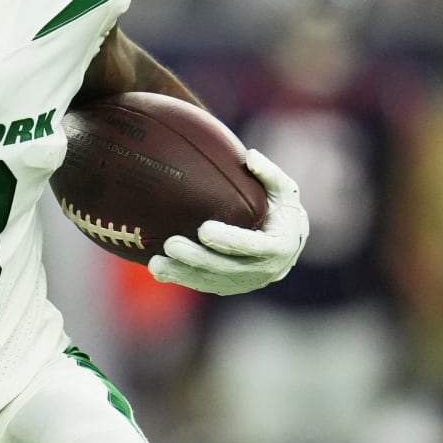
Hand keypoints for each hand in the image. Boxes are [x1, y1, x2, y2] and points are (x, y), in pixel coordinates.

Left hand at [148, 149, 308, 295]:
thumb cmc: (281, 210)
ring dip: (182, 273)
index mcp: (279, 247)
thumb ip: (269, 174)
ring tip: (155, 264)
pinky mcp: (229, 286)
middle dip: (196, 258)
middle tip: (170, 244)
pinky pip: (203, 284)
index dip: (229, 240)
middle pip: (225, 267)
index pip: (253, 246)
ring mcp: (244, 282)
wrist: (287, 244)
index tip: (204, 230)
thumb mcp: (284, 191)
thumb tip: (250, 156)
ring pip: (210, 280)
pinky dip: (181, 278)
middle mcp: (263, 270)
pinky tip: (158, 270)